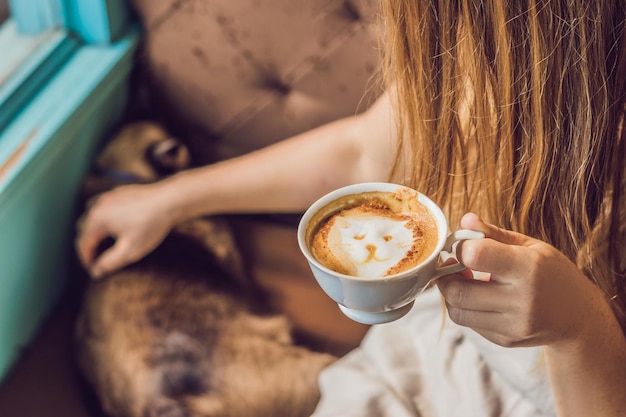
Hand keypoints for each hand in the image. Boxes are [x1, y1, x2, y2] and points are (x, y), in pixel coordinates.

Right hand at [75, 183, 173, 278]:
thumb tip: (95, 272)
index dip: (87, 260)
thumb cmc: (151, 225)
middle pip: (84, 229)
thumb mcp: (130, 250)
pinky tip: (117, 227)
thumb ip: (110, 263)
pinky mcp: (118, 192)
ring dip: (94, 231)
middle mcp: (97, 205)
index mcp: (96, 219)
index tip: (95, 270)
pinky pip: (103, 207)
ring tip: (106, 244)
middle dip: (89, 246)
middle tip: (100, 260)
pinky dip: (104, 219)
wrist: (170, 199)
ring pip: (92, 216)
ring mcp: (107, 196)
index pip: (82, 244)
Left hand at [436, 213, 601, 347]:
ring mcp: (514, 325)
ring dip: (450, 294)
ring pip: (458, 312)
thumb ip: (493, 233)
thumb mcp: (530, 246)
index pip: (477, 255)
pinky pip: (469, 324)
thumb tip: (465, 220)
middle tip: (450, 264)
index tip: (462, 246)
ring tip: (463, 280)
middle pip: (459, 291)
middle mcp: (522, 299)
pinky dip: (464, 308)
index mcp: (529, 267)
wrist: (578, 318)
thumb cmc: (551, 273)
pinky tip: (477, 297)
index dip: (461, 248)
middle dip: (445, 276)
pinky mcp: (506, 340)